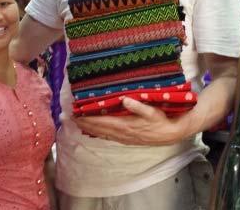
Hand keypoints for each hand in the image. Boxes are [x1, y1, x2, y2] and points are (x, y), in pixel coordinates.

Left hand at [72, 98, 188, 145]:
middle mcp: (122, 132)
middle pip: (99, 128)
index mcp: (125, 124)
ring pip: (102, 133)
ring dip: (89, 128)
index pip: (102, 121)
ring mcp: (124, 137)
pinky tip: (94, 132)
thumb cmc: (161, 120)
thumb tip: (125, 99)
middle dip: (83, 123)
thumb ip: (138, 106)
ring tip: (77, 124)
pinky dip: (99, 134)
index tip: (76, 113)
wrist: (171, 134)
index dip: (88, 118)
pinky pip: (109, 137)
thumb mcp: (152, 111)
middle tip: (68, 118)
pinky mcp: (128, 139)